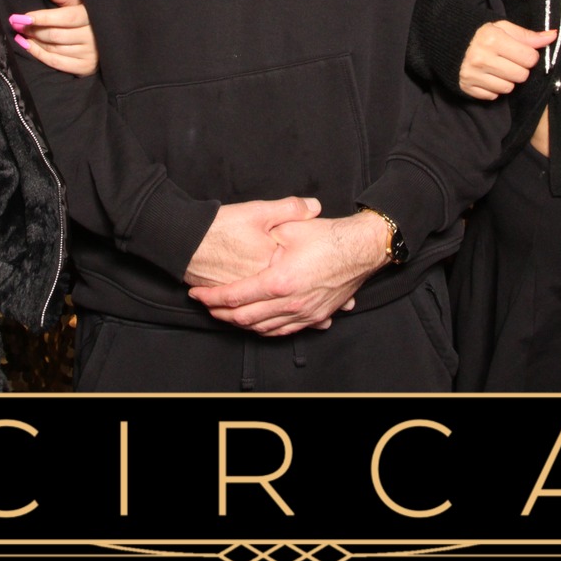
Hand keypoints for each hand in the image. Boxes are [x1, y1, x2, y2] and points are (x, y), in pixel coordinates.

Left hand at [9, 0, 98, 75]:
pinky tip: (28, 46)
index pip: (66, 17)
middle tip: (19, 25)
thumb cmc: (88, 18)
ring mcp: (90, 54)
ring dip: (34, 41)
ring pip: (53, 48)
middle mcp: (94, 36)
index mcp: (93, 16)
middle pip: (56, 35)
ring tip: (24, 34)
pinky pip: (55, 62)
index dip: (44, 18)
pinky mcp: (85, 67)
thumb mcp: (80, 3)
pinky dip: (38, 54)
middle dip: (34, 30)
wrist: (107, 41)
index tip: (24, 17)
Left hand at [188, 211, 388, 336]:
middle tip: (206, 306)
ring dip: (241, 324)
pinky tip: (257, 323)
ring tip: (226, 314)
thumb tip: (243, 239)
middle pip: (245, 319)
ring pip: (263, 329)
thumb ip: (264, 235)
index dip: (212, 297)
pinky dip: (265, 329)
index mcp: (280, 281)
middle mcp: (291, 304)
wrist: (362, 249)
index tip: (197, 294)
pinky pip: (284, 332)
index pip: (236, 297)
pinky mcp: (316, 317)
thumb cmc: (328, 237)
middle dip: (220, 314)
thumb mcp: (290, 228)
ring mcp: (304, 314)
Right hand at [459, 20, 555, 99]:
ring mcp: (473, 74)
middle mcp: (482, 58)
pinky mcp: (467, 87)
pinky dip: (494, 88)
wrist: (446, 39)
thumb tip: (552, 37)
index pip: (529, 58)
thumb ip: (527, 35)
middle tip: (508, 59)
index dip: (529, 55)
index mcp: (493, 39)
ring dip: (507, 79)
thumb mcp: (502, 27)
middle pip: (521, 75)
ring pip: (508, 88)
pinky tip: (487, 76)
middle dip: (519, 68)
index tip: (520, 51)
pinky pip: (493, 96)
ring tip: (498, 67)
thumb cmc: (479, 32)